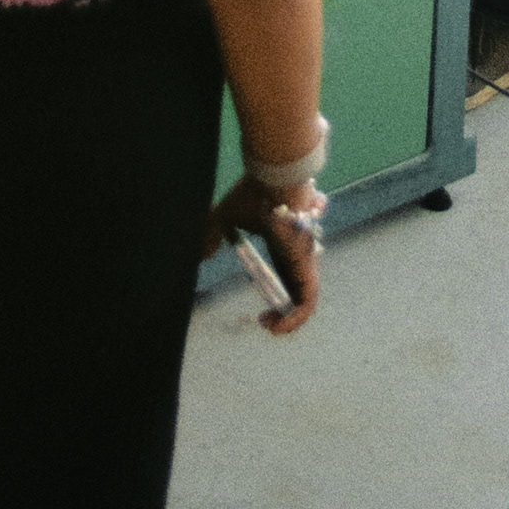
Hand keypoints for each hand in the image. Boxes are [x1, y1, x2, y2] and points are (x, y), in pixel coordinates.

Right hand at [203, 174, 324, 332]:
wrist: (275, 180)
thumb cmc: (254, 194)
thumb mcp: (226, 217)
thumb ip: (213, 235)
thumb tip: (200, 256)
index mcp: (280, 246)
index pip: (285, 278)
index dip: (277, 298)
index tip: (261, 312)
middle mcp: (295, 257)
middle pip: (296, 293)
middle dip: (283, 314)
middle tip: (264, 322)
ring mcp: (304, 262)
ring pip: (305, 301)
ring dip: (290, 321)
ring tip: (269, 328)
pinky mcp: (307, 267)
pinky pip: (308, 302)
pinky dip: (296, 319)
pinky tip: (277, 326)